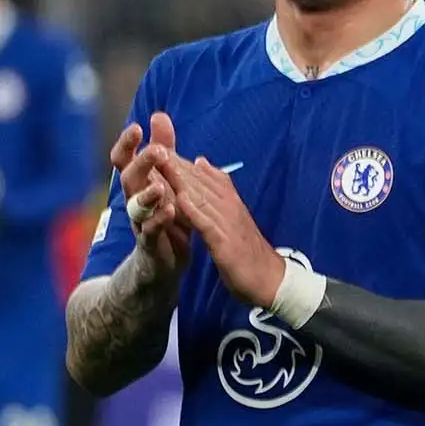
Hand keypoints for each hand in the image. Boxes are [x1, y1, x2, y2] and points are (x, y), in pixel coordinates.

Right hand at [111, 112, 190, 276]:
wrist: (161, 264)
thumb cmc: (164, 215)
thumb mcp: (165, 179)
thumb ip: (163, 148)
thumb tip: (159, 114)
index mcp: (138, 184)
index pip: (124, 161)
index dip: (127, 145)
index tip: (137, 127)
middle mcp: (134, 201)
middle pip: (129, 179)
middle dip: (141, 164)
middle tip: (157, 151)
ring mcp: (140, 224)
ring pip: (136, 207)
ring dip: (147, 195)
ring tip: (160, 186)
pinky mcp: (150, 245)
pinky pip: (151, 232)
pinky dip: (159, 221)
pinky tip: (170, 211)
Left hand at [156, 154, 282, 309]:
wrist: (270, 279)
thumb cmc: (248, 249)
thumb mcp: (232, 215)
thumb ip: (219, 189)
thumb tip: (202, 162)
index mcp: (229, 201)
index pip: (202, 176)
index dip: (180, 161)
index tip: (158, 146)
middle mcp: (229, 207)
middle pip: (200, 182)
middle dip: (176, 164)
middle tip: (154, 146)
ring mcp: (228, 224)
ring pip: (201, 197)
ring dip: (181, 180)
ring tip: (162, 164)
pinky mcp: (226, 242)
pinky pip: (207, 224)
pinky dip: (194, 211)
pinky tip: (180, 200)